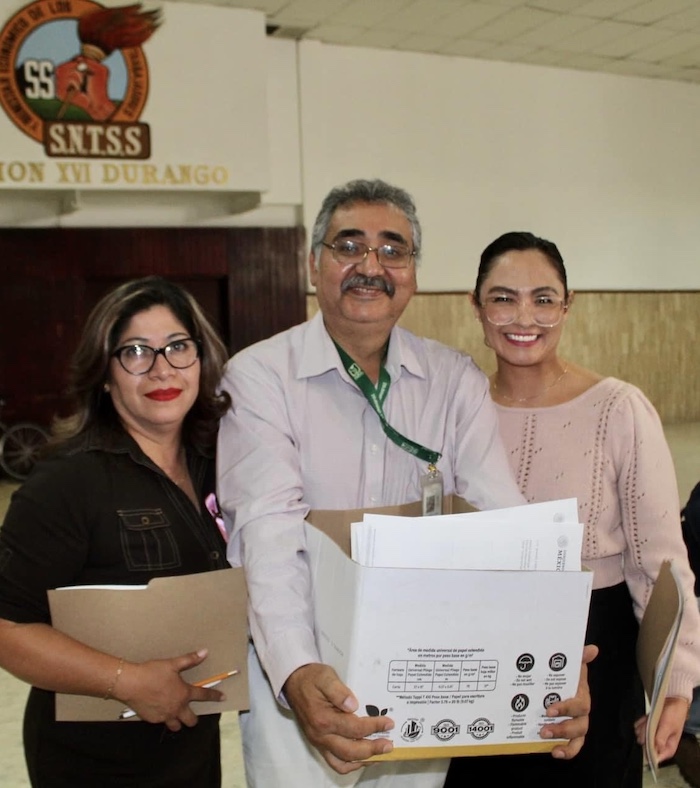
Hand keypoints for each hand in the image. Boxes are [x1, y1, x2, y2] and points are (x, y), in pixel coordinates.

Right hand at [115, 648, 223, 730]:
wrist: (131, 683)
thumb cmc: (153, 672)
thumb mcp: (172, 664)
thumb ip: (189, 659)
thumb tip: (205, 652)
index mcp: (184, 694)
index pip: (204, 695)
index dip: (215, 696)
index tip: (223, 698)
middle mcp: (177, 708)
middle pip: (191, 721)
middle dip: (193, 719)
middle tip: (190, 713)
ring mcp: (165, 716)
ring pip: (176, 726)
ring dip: (178, 722)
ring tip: (176, 714)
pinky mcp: (153, 720)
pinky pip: (162, 722)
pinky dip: (163, 718)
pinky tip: (159, 710)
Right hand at [283, 663, 393, 773]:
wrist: (294, 682)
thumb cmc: (312, 677)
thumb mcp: (325, 676)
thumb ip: (338, 691)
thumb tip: (353, 705)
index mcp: (323, 719)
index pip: (354, 728)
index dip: (373, 727)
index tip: (388, 723)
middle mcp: (320, 735)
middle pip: (350, 751)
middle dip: (372, 750)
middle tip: (389, 745)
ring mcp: (318, 742)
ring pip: (342, 762)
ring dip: (363, 761)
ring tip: (379, 754)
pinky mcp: (319, 744)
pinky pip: (335, 762)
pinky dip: (350, 764)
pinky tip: (363, 757)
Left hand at [540, 643, 597, 758]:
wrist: (557, 681)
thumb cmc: (565, 674)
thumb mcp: (570, 664)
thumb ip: (578, 657)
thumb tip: (592, 649)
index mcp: (581, 694)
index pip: (580, 704)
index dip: (566, 708)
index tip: (549, 709)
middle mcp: (582, 711)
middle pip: (580, 724)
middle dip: (562, 728)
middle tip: (544, 727)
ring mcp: (578, 723)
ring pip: (577, 736)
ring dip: (563, 740)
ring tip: (546, 738)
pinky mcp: (572, 734)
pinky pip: (574, 746)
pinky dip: (567, 751)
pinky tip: (554, 752)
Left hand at [634, 696, 688, 762]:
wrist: (672, 701)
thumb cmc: (673, 715)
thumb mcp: (668, 726)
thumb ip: (661, 738)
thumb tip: (655, 750)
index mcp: (668, 748)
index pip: (657, 757)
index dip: (649, 751)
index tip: (646, 742)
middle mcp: (659, 744)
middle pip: (645, 745)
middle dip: (645, 734)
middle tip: (650, 725)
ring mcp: (652, 736)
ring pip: (640, 736)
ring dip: (643, 727)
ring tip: (650, 720)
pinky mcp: (647, 728)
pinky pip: (638, 728)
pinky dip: (641, 722)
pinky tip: (647, 718)